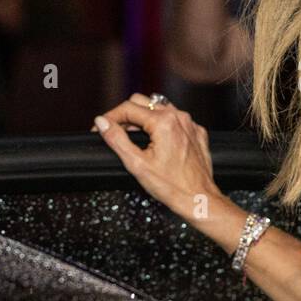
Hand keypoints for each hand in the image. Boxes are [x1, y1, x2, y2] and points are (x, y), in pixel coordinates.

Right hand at [92, 93, 220, 220]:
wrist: (198, 198)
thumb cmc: (172, 186)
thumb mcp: (137, 164)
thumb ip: (117, 139)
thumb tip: (103, 123)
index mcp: (164, 122)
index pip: (128, 108)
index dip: (110, 117)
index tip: (101, 127)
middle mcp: (179, 118)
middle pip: (143, 102)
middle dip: (126, 115)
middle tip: (116, 131)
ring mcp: (190, 124)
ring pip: (159, 108)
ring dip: (143, 118)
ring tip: (134, 137)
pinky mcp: (196, 132)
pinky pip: (175, 119)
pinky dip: (162, 125)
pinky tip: (157, 141)